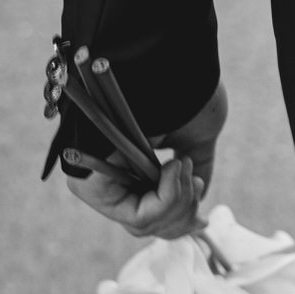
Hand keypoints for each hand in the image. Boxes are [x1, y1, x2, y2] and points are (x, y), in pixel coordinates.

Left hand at [64, 82, 227, 240]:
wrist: (170, 67)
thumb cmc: (184, 93)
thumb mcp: (196, 138)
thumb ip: (190, 172)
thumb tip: (195, 193)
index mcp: (130, 166)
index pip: (150, 215)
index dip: (180, 218)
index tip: (202, 206)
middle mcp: (110, 176)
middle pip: (150, 226)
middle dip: (183, 211)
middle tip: (194, 180)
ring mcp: (99, 183)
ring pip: (146, 225)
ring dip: (179, 202)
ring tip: (183, 164)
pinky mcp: (92, 187)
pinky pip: (138, 216)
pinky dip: (167, 200)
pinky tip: (174, 167)